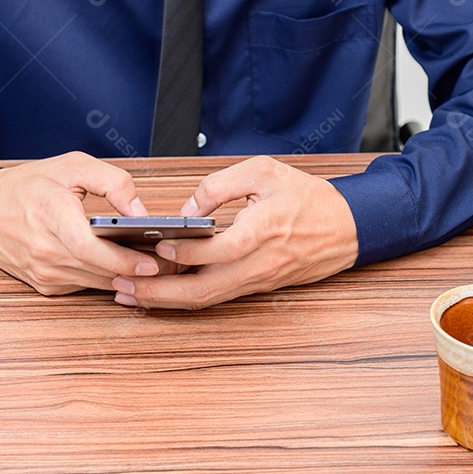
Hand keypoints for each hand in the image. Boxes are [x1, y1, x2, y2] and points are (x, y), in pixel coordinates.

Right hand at [0, 152, 165, 295]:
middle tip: (165, 263)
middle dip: (135, 270)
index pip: (91, 250)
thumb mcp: (71, 166)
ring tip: (150, 264)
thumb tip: (139, 210)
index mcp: (51, 217)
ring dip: (123, 277)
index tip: (149, 261)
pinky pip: (82, 285)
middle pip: (99, 271)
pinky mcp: (43, 285)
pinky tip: (119, 266)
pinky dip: (103, 278)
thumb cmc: (24, 186)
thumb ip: (112, 182)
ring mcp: (43, 272)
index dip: (124, 260)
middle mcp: (45, 251)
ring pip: (95, 282)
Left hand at [111, 156, 358, 308]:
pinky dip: (187, 296)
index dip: (186, 252)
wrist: (348, 228)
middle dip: (159, 294)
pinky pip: (218, 296)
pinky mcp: (258, 287)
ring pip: (208, 300)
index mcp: (265, 231)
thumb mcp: (265, 172)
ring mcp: (259, 281)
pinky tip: (162, 290)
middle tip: (124, 289)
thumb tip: (187, 212)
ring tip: (132, 294)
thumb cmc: (308, 197)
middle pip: (205, 290)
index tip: (158, 245)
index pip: (220, 250)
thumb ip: (220, 186)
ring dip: (167, 301)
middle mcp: (260, 264)